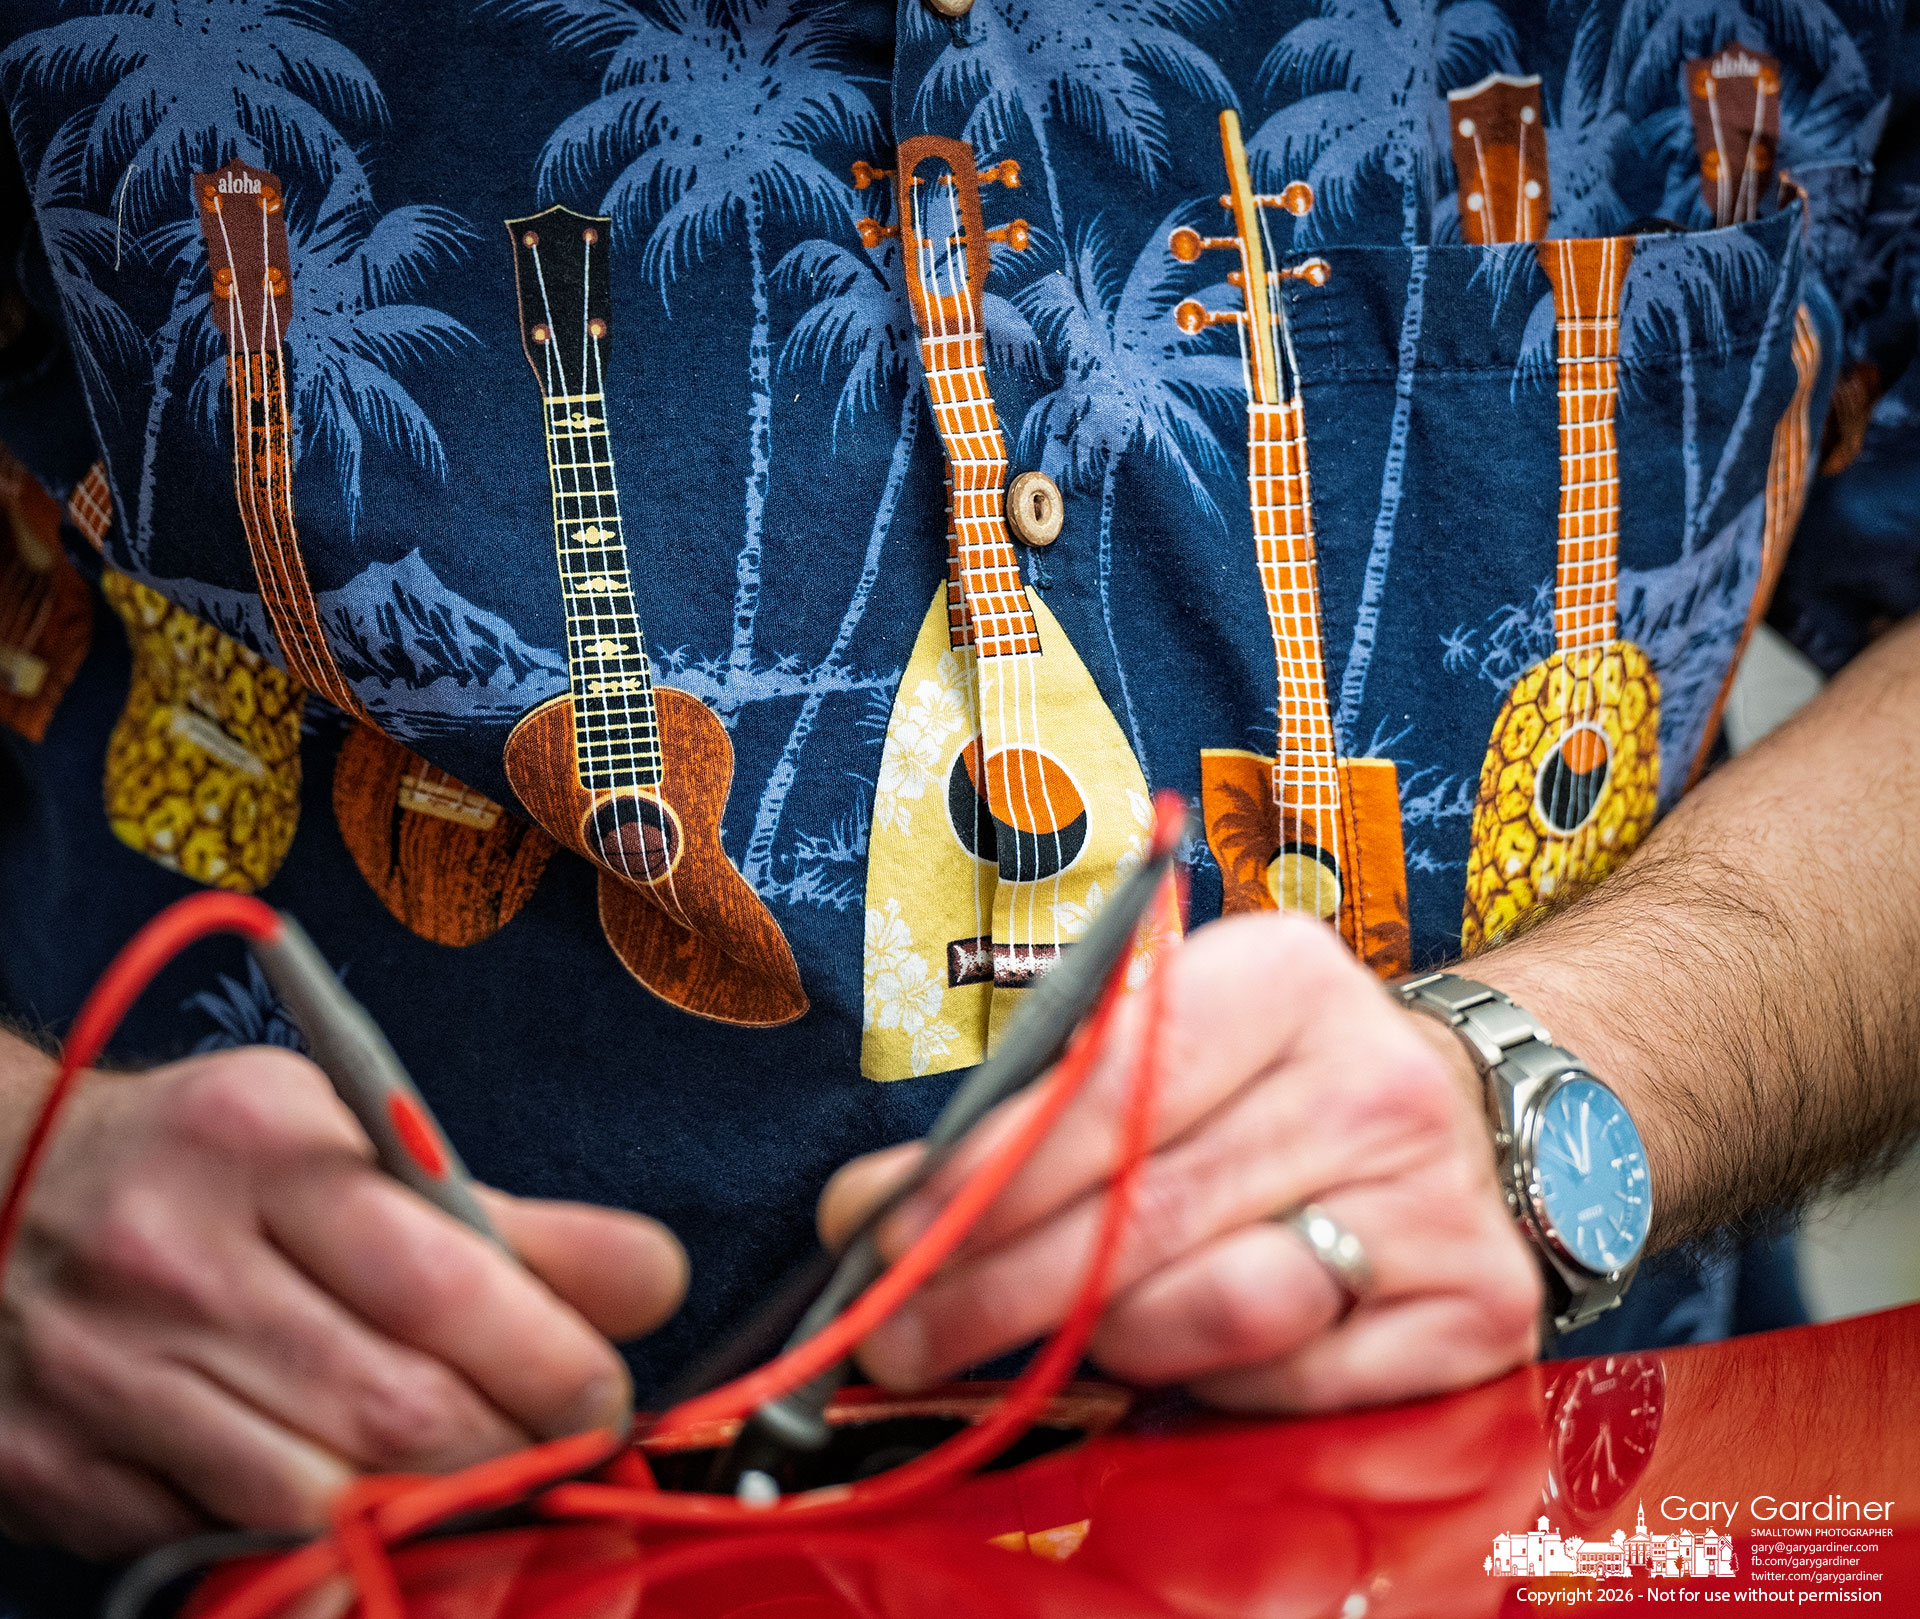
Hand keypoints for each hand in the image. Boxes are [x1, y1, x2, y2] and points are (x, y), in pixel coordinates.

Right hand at [0, 1045, 685, 1557]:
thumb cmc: (206, 1163)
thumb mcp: (344, 1135)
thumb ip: (500, 1217)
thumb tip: (650, 1281)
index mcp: (264, 1152)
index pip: (447, 1281)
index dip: (555, 1360)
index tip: (608, 1389)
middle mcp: (179, 1265)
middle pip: (396, 1410)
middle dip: (519, 1451)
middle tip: (573, 1449)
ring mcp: (112, 1383)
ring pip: (320, 1502)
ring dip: (438, 1518)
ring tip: (498, 1495)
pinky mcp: (67, 1478)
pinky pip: (227, 1548)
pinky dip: (323, 1555)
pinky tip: (376, 1528)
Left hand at [821, 914, 1540, 1411]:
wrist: (1469, 1113)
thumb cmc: (1272, 1080)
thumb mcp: (1165, 1046)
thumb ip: (1030, 1116)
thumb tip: (868, 1216)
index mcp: (1284, 978)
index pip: (1109, 1081)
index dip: (984, 1172)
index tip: (881, 1233)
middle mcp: (1373, 1079)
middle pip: (1146, 1210)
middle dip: (994, 1289)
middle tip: (895, 1338)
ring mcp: (1435, 1200)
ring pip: (1218, 1308)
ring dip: (1106, 1338)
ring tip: (1056, 1336)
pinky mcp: (1473, 1308)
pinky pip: (1291, 1383)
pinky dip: (1211, 1382)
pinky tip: (1184, 1352)